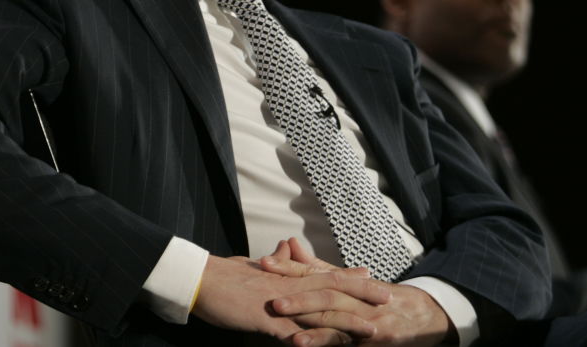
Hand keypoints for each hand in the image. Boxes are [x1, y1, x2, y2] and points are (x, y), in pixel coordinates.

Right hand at [191, 253, 390, 345]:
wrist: (198, 278)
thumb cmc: (222, 274)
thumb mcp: (252, 266)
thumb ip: (275, 262)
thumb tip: (288, 249)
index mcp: (283, 275)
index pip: (322, 273)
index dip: (347, 276)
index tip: (370, 277)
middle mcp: (286, 286)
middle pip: (330, 290)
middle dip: (360, 295)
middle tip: (388, 298)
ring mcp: (276, 303)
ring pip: (319, 313)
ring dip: (347, 322)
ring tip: (372, 329)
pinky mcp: (263, 319)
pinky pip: (292, 333)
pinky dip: (312, 341)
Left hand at [262, 240, 451, 346]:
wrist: (427, 317)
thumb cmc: (384, 298)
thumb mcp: (352, 281)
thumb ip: (318, 267)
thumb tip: (290, 244)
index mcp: (350, 282)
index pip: (315, 272)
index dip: (290, 268)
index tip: (264, 263)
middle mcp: (359, 298)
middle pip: (325, 293)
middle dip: (297, 294)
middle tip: (269, 295)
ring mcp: (369, 320)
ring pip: (336, 318)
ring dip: (308, 322)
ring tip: (284, 321)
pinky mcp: (377, 340)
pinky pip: (347, 342)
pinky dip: (325, 342)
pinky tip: (303, 343)